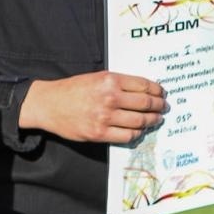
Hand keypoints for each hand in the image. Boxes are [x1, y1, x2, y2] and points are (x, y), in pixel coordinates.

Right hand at [19, 71, 167, 143]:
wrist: (49, 104)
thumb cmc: (72, 89)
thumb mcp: (96, 77)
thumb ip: (118, 83)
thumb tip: (143, 90)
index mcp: (110, 80)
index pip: (144, 86)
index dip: (157, 91)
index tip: (162, 94)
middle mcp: (110, 97)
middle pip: (146, 104)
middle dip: (159, 107)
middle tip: (164, 108)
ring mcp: (105, 117)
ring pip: (140, 121)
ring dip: (152, 121)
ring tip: (156, 120)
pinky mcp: (100, 133)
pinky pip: (127, 136)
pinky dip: (137, 134)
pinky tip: (139, 131)